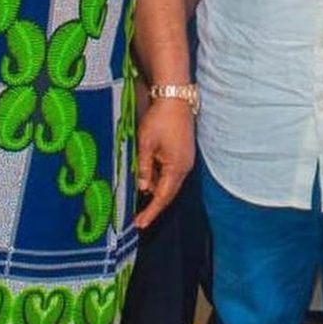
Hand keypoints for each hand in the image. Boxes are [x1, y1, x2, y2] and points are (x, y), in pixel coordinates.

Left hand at [133, 98, 194, 228]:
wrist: (175, 98)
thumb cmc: (160, 120)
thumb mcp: (146, 144)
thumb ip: (144, 168)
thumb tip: (142, 189)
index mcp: (177, 167)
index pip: (163, 197)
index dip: (151, 212)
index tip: (139, 225)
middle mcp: (185, 166)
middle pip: (169, 192)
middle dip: (153, 205)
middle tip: (137, 218)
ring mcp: (186, 158)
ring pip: (169, 182)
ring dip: (155, 189)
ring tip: (136, 196)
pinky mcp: (183, 152)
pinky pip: (171, 171)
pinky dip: (159, 178)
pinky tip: (146, 178)